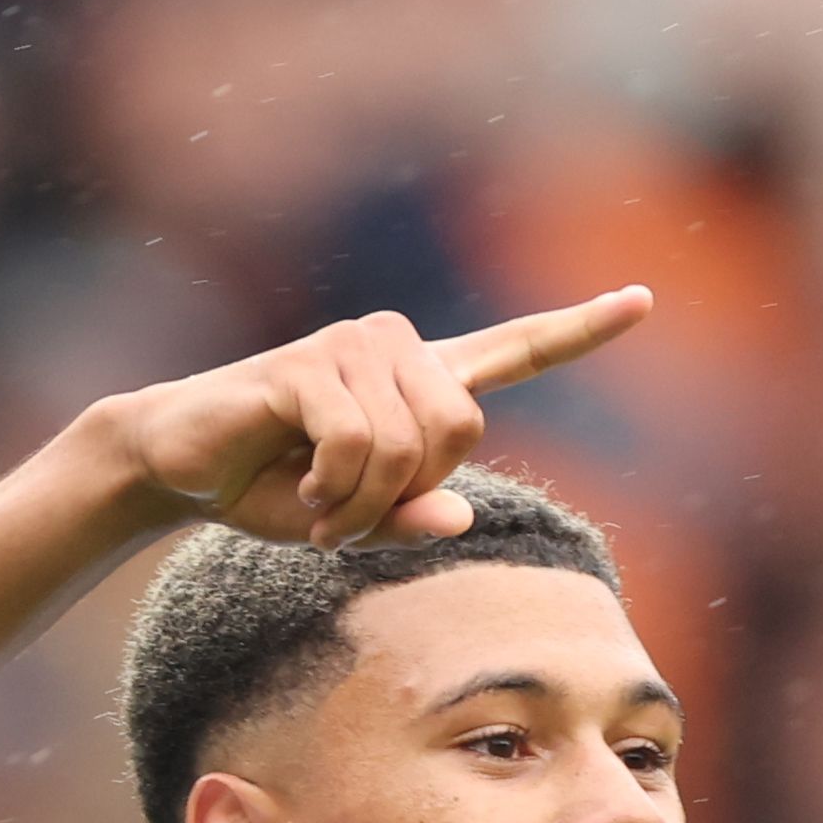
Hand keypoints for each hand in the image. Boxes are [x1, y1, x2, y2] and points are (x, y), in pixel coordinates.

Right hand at [101, 289, 652, 551]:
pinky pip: (356, 444)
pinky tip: (298, 490)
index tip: (642, 301)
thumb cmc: (271, 487)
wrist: (181, 463)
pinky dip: (331, 493)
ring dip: (359, 506)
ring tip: (318, 507)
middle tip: (350, 516)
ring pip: (408, 447)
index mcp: (422, 377)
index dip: (580, 330)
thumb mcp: (353, 521)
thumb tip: (461, 520)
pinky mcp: (308, 362)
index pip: (515, 348)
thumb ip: (410, 520)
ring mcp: (352, 345)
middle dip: (408, 493)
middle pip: (463, 430)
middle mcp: (396, 345)